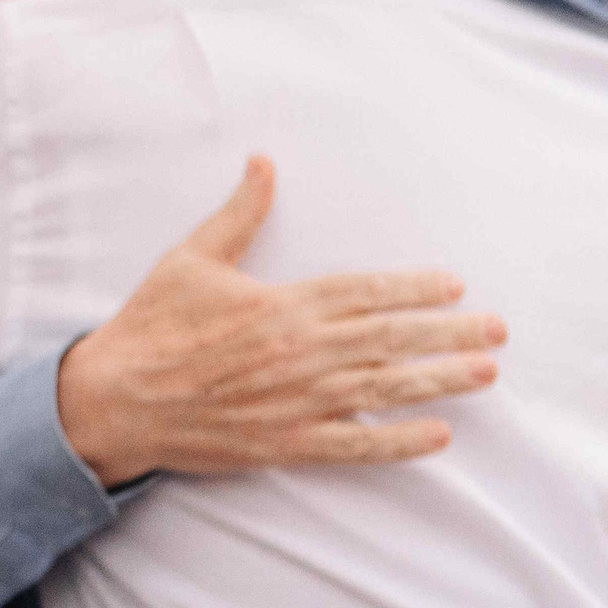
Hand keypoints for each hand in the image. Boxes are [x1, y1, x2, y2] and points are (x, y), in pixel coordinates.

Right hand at [57, 156, 502, 485]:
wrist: (111, 400)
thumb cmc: (148, 328)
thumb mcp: (190, 259)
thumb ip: (238, 214)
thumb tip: (262, 163)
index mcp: (281, 304)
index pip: (366, 291)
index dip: (414, 288)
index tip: (453, 286)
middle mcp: (300, 351)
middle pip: (392, 337)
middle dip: (449, 332)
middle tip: (496, 329)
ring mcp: (296, 401)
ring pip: (385, 387)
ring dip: (440, 380)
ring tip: (483, 373)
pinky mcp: (283, 442)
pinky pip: (354, 444)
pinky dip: (398, 442)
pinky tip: (437, 435)